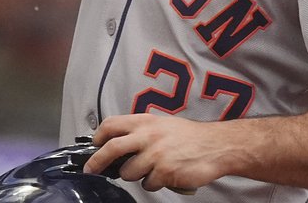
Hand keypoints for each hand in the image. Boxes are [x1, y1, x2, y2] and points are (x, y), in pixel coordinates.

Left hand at [84, 114, 223, 192]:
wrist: (216, 146)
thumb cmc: (189, 136)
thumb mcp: (161, 124)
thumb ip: (140, 131)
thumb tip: (117, 143)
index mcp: (145, 122)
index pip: (111, 125)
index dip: (98, 137)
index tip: (93, 146)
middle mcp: (147, 136)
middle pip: (112, 149)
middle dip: (97, 161)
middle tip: (91, 169)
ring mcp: (155, 155)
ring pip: (128, 172)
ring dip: (133, 176)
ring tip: (148, 171)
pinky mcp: (165, 172)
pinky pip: (147, 184)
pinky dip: (152, 183)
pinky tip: (164, 176)